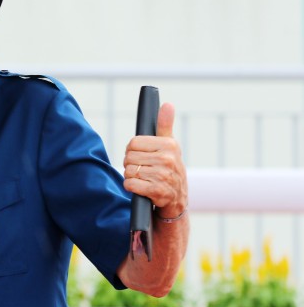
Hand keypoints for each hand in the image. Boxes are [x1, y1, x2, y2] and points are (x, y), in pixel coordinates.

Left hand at [122, 102, 187, 216]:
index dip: (133, 151)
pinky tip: (142, 189)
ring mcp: (164, 176)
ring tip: (144, 180)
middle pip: (129, 157)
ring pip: (128, 171)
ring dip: (132, 177)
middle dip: (132, 165)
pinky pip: (130, 184)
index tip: (142, 156)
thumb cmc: (168, 170)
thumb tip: (168, 104)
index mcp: (169, 145)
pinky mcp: (158, 191)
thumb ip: (165, 125)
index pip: (133, 142)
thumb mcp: (169, 147)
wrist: (177, 201)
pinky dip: (132, 188)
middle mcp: (168, 159)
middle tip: (143, 170)